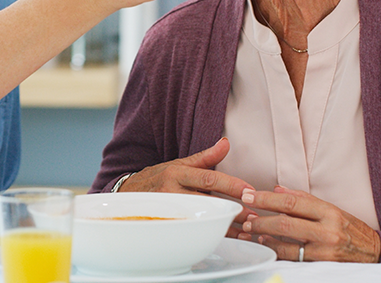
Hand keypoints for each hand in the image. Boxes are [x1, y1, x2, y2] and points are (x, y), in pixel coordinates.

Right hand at [119, 138, 255, 237]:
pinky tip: (224, 237)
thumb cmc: (158, 178)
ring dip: (224, 226)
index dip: (230, 185)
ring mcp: (168, 210)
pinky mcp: (166, 224)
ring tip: (244, 231)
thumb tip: (226, 143)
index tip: (249, 190)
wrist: (127, 193)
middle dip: (231, 210)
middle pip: (207, 201)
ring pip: (200, 219)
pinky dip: (209, 234)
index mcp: (177, 173)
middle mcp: (172, 191)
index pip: (208, 178)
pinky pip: (191, 230)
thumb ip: (206, 157)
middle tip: (254, 217)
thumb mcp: (179, 163)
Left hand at [238, 186, 380, 262]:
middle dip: (261, 219)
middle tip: (245, 216)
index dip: (266, 198)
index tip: (249, 195)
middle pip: (286, 222)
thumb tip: (277, 189)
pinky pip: (295, 258)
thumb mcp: (331, 208)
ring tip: (251, 231)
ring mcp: (326, 249)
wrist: (375, 253)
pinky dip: (277, 251)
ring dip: (265, 237)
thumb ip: (304, 199)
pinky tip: (267, 245)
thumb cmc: (350, 228)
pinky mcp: (323, 265)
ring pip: (287, 243)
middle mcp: (328, 229)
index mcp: (329, 210)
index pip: (291, 202)